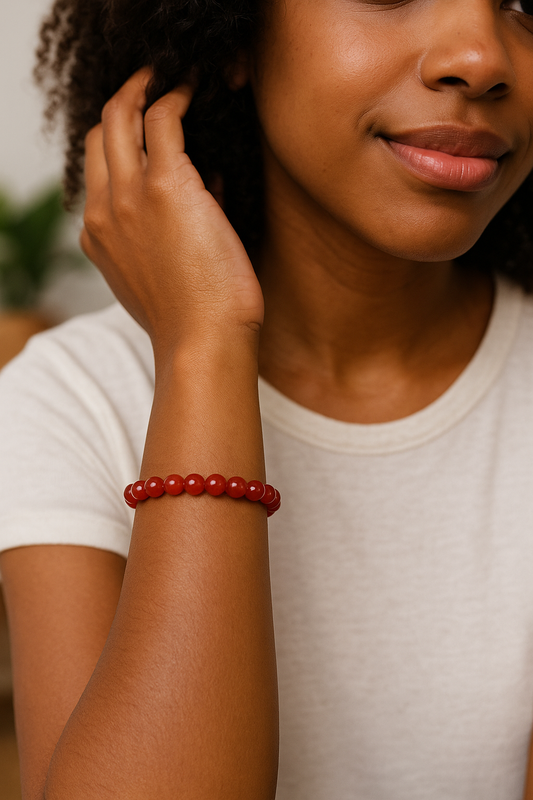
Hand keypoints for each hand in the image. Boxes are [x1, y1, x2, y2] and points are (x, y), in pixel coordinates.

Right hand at [80, 68, 263, 354]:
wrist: (202, 344)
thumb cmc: (192, 320)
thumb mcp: (160, 279)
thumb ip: (166, 235)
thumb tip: (204, 193)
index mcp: (98, 234)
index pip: (97, 168)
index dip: (119, 142)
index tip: (145, 129)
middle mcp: (104, 209)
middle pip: (98, 133)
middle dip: (122, 102)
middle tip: (153, 86)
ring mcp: (129, 195)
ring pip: (120, 116)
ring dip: (144, 88)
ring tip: (172, 79)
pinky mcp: (167, 186)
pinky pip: (163, 118)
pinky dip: (176, 95)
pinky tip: (193, 89)